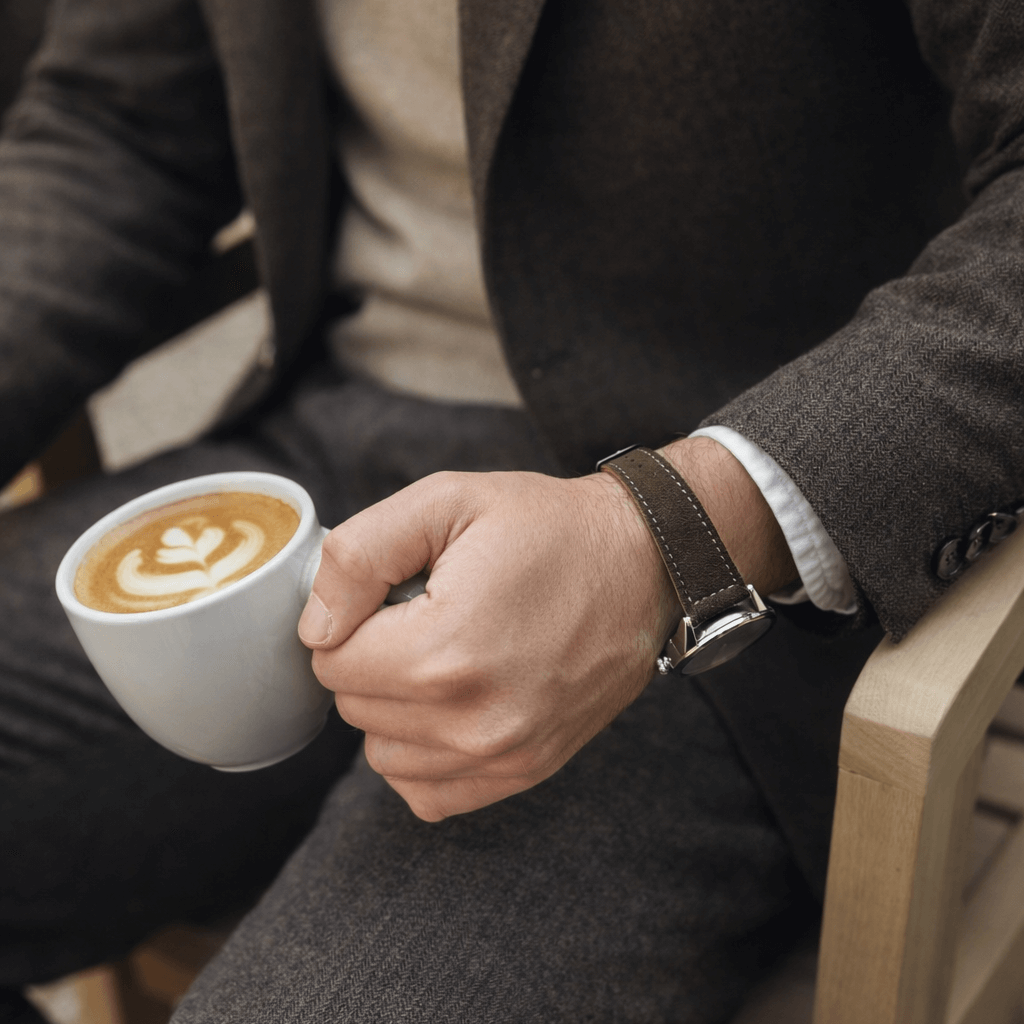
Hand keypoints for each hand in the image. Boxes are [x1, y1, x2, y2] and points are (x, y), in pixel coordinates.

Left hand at [298, 468, 678, 820]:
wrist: (642, 563)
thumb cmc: (547, 528)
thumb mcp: (447, 501)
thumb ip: (359, 556)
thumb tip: (315, 626)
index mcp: (442, 651)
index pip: (330, 662)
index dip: (350, 619)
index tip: (395, 595)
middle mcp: (471, 719)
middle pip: (355, 708)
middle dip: (372, 658)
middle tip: (426, 616)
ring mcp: (502, 753)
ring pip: (383, 754)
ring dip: (395, 708)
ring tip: (445, 656)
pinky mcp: (526, 770)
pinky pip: (428, 792)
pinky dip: (424, 754)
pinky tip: (453, 704)